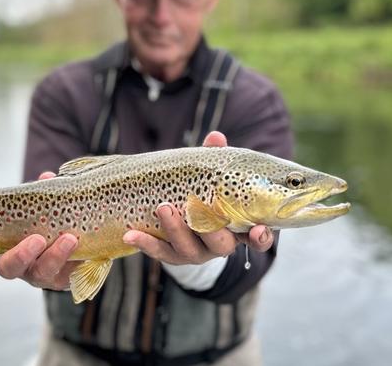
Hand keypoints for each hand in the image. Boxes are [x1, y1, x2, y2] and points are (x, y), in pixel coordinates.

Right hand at [0, 171, 79, 290]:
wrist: (81, 242)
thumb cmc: (50, 221)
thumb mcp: (42, 204)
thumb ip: (41, 194)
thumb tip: (47, 177)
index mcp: (4, 245)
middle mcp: (19, 263)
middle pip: (9, 268)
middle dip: (20, 254)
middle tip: (37, 239)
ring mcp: (41, 273)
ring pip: (42, 272)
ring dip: (55, 255)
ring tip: (70, 238)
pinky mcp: (64, 279)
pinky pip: (68, 275)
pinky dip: (76, 260)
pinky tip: (83, 246)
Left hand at [122, 131, 274, 264]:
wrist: (181, 218)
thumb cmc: (206, 191)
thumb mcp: (211, 175)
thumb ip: (216, 159)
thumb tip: (215, 137)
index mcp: (238, 228)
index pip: (258, 239)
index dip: (261, 238)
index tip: (259, 230)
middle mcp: (219, 244)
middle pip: (220, 244)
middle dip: (208, 228)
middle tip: (193, 207)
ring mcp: (195, 252)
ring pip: (188, 249)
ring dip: (175, 229)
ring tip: (163, 208)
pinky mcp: (172, 255)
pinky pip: (159, 252)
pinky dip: (145, 243)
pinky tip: (130, 233)